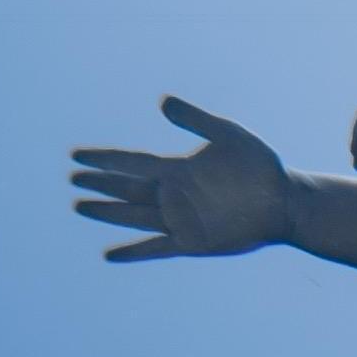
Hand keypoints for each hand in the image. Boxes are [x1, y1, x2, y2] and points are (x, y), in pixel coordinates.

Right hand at [67, 99, 288, 261]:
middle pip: (126, 188)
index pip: (131, 162)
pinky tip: (110, 255)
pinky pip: (155, 248)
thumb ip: (196, 120)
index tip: (77, 155)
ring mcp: (180, 219)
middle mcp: (173, 195)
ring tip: (80, 206)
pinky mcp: (192, 242)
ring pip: (132, 216)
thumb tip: (163, 101)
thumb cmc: (260, 166)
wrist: (285, 202)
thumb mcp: (228, 134)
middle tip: (72, 179)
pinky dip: (133, 253)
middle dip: (99, 184)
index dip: (104, 159)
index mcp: (177, 169)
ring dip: (107, 212)